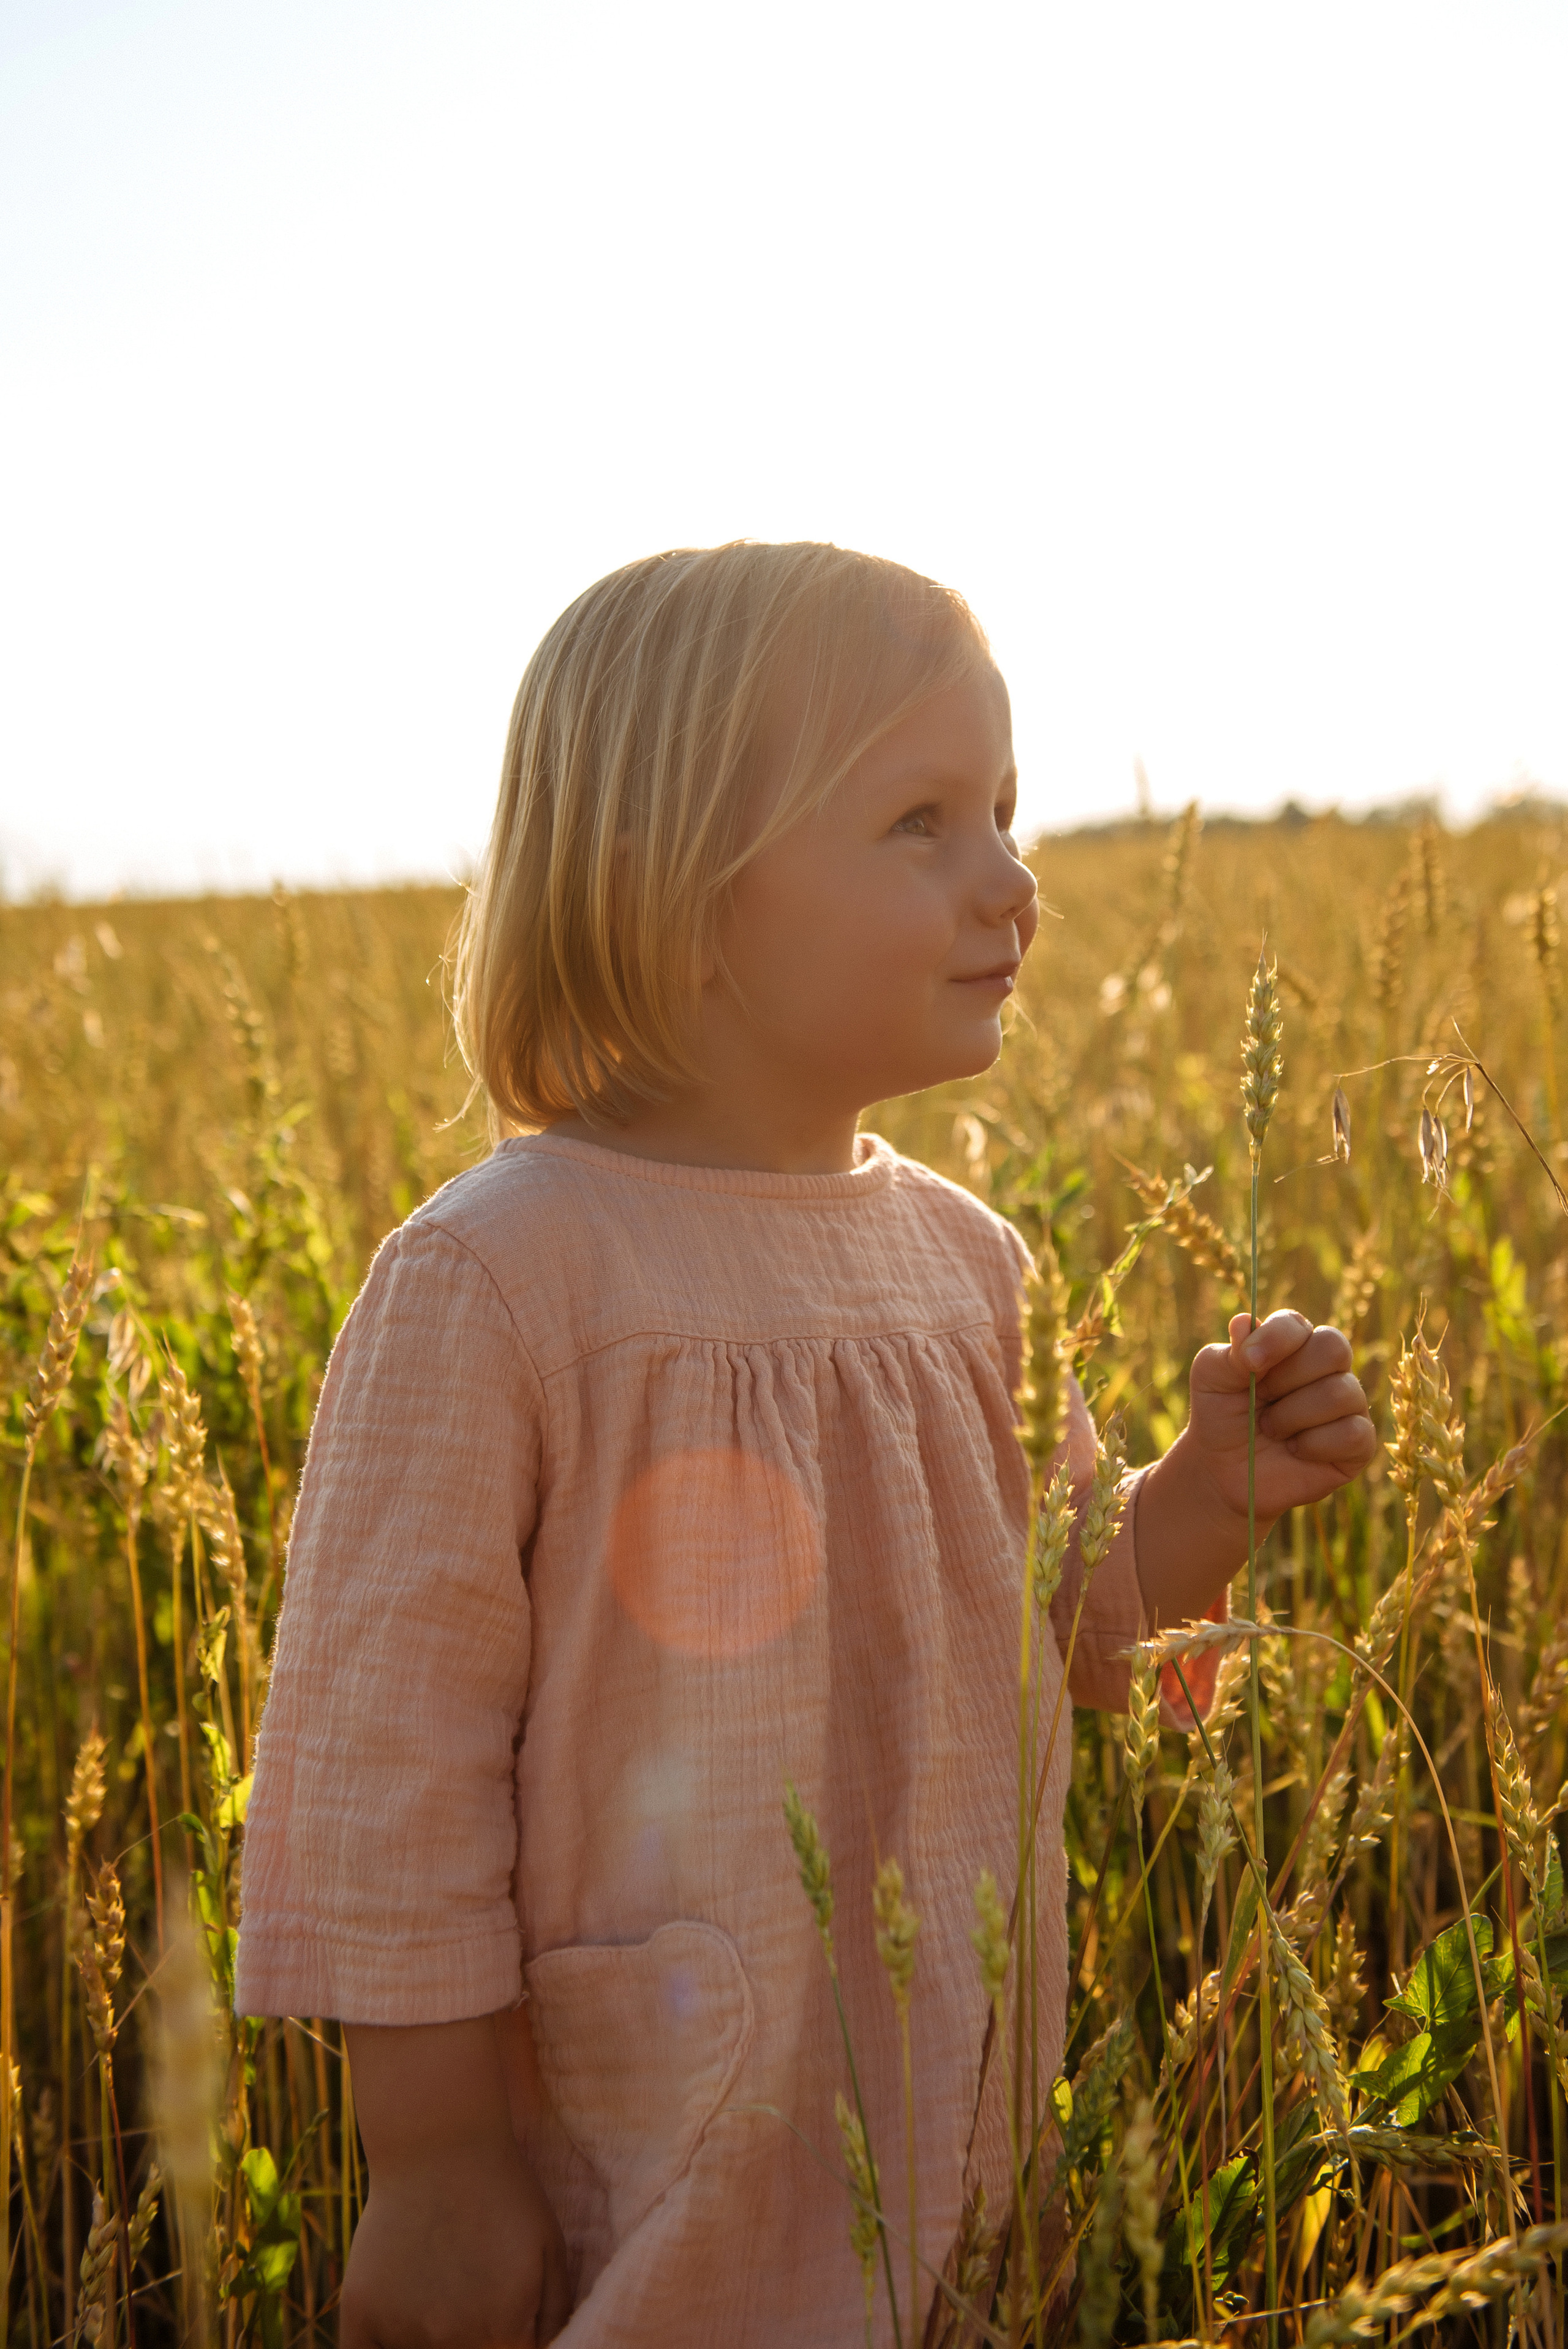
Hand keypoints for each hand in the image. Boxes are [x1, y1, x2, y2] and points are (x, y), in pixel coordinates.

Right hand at [340, 2141, 572, 2348]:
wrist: (439, 2143)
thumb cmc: (502, 2191)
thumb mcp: (550, 2249)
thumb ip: (553, 2316)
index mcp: (503, 2337)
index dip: (506, 2341)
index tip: (501, 2319)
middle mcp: (452, 2345)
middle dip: (471, 2338)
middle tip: (467, 2290)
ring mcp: (402, 2333)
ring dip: (428, 2336)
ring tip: (437, 2284)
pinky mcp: (360, 2314)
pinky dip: (382, 2345)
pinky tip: (395, 2317)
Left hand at [1187, 1309, 1377, 1528]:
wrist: (1225, 1471)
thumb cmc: (1221, 1415)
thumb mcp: (1211, 1379)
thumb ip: (1229, 1353)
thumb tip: (1245, 1322)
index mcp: (1293, 1343)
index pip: (1298, 1324)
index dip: (1276, 1338)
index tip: (1249, 1362)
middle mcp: (1327, 1367)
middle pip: (1333, 1348)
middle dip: (1287, 1380)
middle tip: (1261, 1401)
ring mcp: (1348, 1404)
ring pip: (1341, 1392)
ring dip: (1293, 1416)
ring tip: (1271, 1429)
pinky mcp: (1358, 1444)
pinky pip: (1353, 1433)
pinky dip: (1314, 1445)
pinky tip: (1295, 1450)